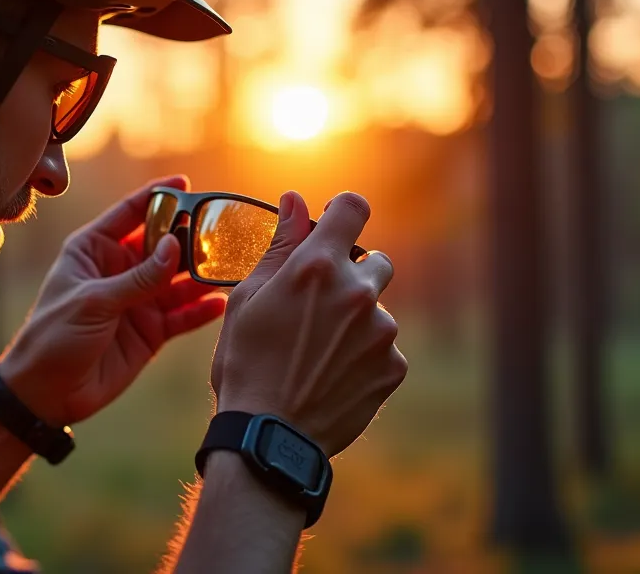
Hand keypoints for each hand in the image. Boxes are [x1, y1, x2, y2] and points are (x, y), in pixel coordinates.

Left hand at [0, 175, 226, 426]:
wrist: (46, 394)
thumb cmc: (53, 337)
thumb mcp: (93, 301)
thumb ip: (138, 277)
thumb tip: (174, 247)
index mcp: (94, 250)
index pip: (130, 213)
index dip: (159, 197)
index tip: (187, 184)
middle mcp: (119, 270)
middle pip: (162, 245)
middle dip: (190, 237)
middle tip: (220, 230)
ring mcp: (137, 301)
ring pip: (178, 280)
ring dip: (201, 274)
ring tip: (229, 265)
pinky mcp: (150, 332)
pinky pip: (182, 315)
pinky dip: (201, 310)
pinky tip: (220, 302)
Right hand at [211, 191, 405, 456]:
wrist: (270, 436)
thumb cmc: (246, 363)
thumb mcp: (249, 298)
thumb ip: (280, 246)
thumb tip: (295, 202)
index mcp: (317, 267)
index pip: (353, 208)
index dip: (343, 211)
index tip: (334, 225)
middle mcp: (357, 292)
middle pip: (376, 260)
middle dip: (354, 276)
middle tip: (320, 308)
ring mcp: (381, 331)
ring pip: (377, 311)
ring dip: (356, 322)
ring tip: (319, 354)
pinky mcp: (393, 366)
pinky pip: (385, 349)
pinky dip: (364, 357)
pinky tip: (333, 376)